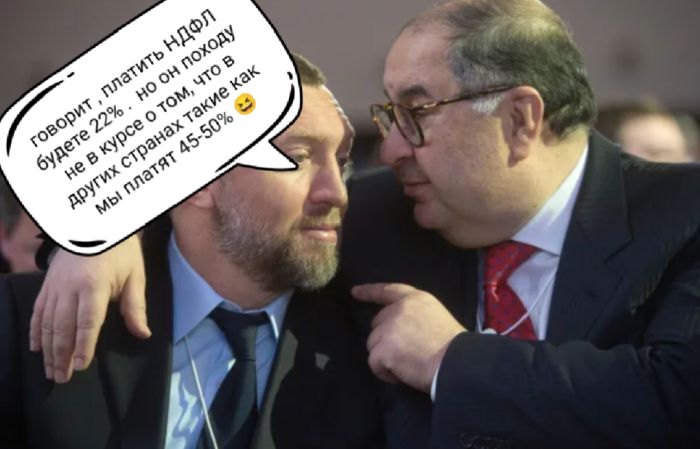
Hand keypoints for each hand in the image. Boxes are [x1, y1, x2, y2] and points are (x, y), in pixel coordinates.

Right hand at [29, 234, 147, 382]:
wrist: (97, 224)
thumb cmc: (120, 250)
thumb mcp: (134, 275)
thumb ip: (135, 307)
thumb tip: (143, 334)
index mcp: (94, 286)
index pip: (87, 322)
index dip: (83, 346)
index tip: (81, 366)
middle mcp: (70, 289)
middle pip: (63, 328)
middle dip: (62, 355)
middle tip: (63, 378)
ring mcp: (55, 287)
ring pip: (48, 323)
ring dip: (48, 349)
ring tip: (51, 370)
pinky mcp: (47, 285)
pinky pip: (38, 312)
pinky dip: (36, 331)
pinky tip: (36, 348)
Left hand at [352, 283, 465, 392]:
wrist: (456, 362)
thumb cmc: (453, 345)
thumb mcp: (436, 317)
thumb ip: (416, 317)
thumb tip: (402, 332)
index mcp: (415, 299)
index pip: (388, 291)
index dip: (370, 292)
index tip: (355, 292)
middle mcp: (398, 310)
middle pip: (377, 325)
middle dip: (386, 339)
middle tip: (407, 353)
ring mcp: (388, 329)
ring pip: (373, 345)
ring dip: (386, 357)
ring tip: (408, 364)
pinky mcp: (382, 349)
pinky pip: (375, 364)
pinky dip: (385, 372)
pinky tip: (403, 374)